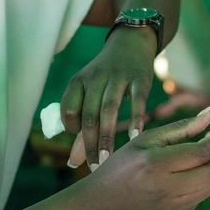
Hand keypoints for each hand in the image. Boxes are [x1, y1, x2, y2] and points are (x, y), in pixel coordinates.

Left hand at [61, 26, 156, 169]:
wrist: (131, 43)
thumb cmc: (106, 76)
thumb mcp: (89, 93)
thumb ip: (81, 127)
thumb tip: (72, 163)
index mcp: (79, 81)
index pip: (68, 110)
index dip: (72, 130)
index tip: (81, 145)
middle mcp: (96, 78)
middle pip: (89, 114)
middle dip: (90, 143)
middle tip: (94, 167)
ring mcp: (119, 77)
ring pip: (109, 109)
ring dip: (107, 136)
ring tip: (108, 159)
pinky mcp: (140, 79)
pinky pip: (137, 101)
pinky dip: (135, 119)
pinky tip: (135, 137)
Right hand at [75, 108, 209, 209]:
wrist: (100, 205)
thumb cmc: (121, 166)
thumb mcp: (145, 140)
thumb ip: (180, 128)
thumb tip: (209, 114)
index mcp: (156, 164)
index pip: (202, 152)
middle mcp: (167, 188)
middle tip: (208, 148)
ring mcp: (172, 207)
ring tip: (195, 162)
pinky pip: (199, 198)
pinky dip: (197, 185)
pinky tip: (180, 179)